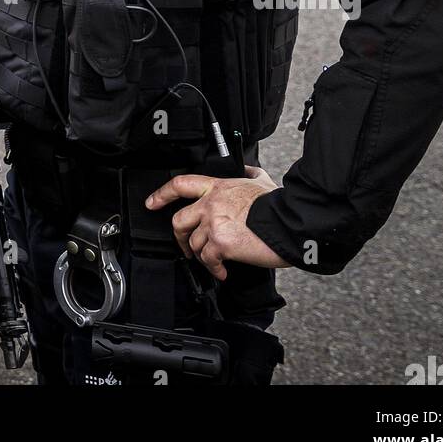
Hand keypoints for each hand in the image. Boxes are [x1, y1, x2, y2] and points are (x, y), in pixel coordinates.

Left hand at [144, 166, 289, 279]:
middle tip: (186, 247)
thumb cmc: (278, 204)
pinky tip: (223, 271)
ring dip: (204, 257)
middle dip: (179, 238)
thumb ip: (249, 173)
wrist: (290, 223)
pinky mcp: (221, 243)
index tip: (152, 203)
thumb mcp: (261, 180)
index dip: (162, 194)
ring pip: (195, 244)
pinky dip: (215, 269)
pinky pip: (208, 260)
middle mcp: (211, 203)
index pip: (180, 184)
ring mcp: (214, 223)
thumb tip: (247, 170)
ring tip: (216, 262)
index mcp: (218, 187)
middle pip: (180, 220)